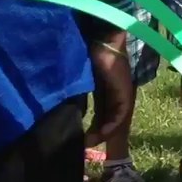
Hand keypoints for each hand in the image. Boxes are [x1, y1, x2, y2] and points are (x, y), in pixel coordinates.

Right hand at [85, 32, 134, 147]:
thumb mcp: (77, 78)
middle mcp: (115, 90)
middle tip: (86, 144)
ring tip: (91, 142)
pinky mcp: (124, 89)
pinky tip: (102, 132)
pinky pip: (121, 111)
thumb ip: (74, 92)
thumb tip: (57, 107)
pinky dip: (112, 124)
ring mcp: (121, 89)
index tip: (81, 138)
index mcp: (104, 86)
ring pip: (117, 117)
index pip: (101, 112)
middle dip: (98, 132)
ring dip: (105, 131)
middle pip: (109, 117)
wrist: (99, 36)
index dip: (93, 126)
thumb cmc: (83, 53)